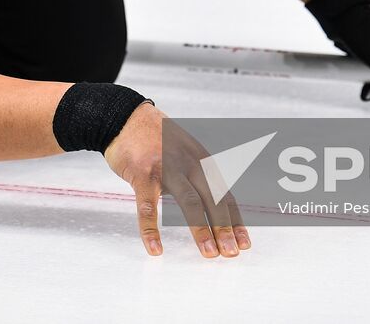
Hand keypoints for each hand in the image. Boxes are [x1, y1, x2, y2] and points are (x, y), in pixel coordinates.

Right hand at [103, 102, 251, 258]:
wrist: (125, 116)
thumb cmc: (156, 137)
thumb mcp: (185, 150)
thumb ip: (198, 173)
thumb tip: (213, 200)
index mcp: (202, 160)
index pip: (225, 194)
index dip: (235, 220)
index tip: (244, 243)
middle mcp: (190, 163)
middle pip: (213, 199)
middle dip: (225, 229)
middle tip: (231, 253)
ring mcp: (167, 167)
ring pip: (190, 202)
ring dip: (201, 230)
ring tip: (209, 253)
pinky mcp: (143, 174)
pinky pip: (148, 206)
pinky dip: (151, 229)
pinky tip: (155, 248)